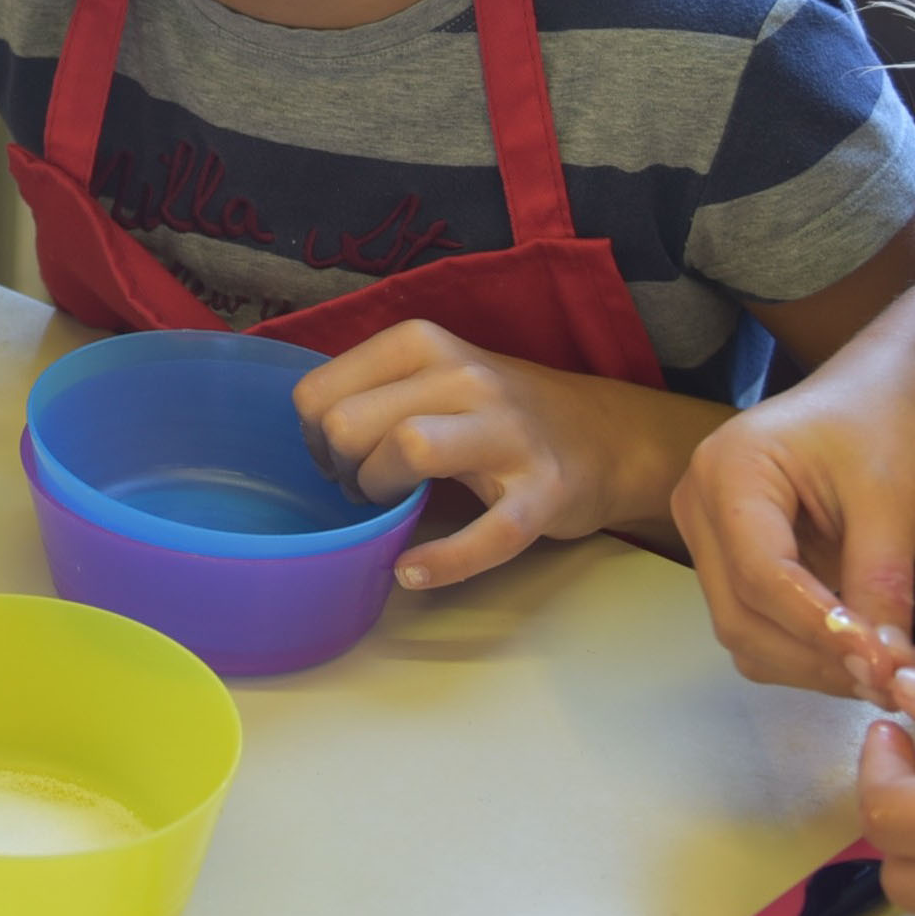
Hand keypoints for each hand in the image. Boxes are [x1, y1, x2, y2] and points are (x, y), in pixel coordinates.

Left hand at [290, 321, 691, 589]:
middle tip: (361, 486)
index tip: (338, 456)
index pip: (320, 390)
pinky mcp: (544, 493)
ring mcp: (509, 433)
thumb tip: (310, 433)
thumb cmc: (496, 410)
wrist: (604, 436)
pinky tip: (412, 572)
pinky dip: (442, 563)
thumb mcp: (432, 375)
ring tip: (387, 509)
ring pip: (409, 449)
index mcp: (423, 343)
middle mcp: (465, 376)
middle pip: (353, 422)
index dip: (313, 436)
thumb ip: (373, 389)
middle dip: (340, 467)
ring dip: (379, 493)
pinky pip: (487, 534)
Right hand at [672, 339, 914, 697]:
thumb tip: (883, 672)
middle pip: (740, 613)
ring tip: (885, 669)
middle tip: (894, 681)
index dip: (821, 630)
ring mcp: (708, 537)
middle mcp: (699, 505)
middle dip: (816, 657)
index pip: (761, 573)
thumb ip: (880, 586)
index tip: (887, 670)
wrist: (883, 397)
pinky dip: (805, 653)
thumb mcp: (894, 502)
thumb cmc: (888, 427)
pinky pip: (755, 626)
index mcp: (729, 470)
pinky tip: (858, 653)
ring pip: (743, 632)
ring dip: (811, 665)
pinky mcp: (730, 562)